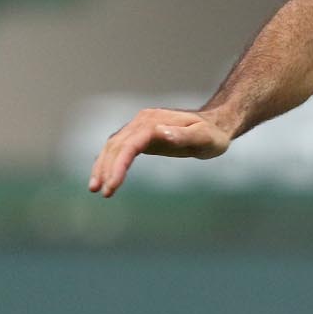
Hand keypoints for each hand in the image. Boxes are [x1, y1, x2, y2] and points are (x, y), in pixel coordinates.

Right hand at [88, 108, 232, 197]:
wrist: (217, 125)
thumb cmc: (213, 134)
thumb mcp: (205, 137)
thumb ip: (184, 136)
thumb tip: (160, 133)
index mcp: (154, 122)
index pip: (129, 145)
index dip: (118, 165)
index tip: (112, 185)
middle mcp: (143, 121)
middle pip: (116, 146)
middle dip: (105, 169)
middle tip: (101, 192)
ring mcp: (140, 127)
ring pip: (113, 147)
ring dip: (102, 166)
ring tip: (95, 189)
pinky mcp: (141, 136)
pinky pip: (120, 149)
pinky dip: (109, 162)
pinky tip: (103, 176)